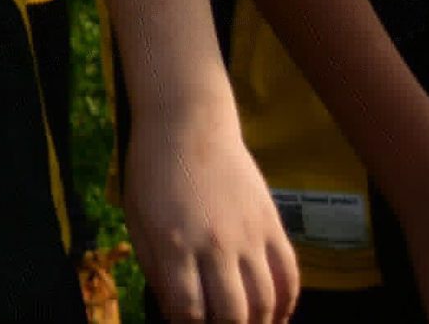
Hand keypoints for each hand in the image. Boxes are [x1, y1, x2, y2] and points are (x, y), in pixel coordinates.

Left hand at [117, 100, 299, 323]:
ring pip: (266, 301)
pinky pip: (290, 275)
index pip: (189, 310)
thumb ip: (157, 271)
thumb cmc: (153, 172)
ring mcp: (249, 234)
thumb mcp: (138, 221)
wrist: (188, 124)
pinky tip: (277, 315)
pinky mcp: (272, 224)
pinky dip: (287, 303)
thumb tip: (177, 313)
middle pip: (232, 313)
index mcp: (173, 243)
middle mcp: (215, 243)